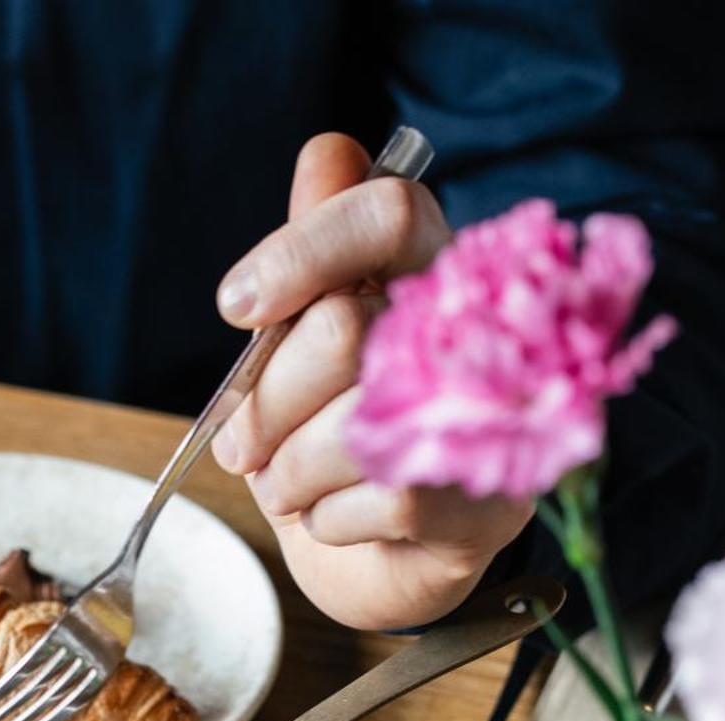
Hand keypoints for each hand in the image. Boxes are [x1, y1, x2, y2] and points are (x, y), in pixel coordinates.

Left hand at [212, 134, 532, 630]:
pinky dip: (324, 520)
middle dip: (267, 400)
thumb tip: (328, 155)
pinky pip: (370, 502)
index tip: (235, 307)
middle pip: (340, 331)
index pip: (387, 214)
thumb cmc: (342, 439)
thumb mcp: (313, 346)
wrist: (383, 561)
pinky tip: (336, 516)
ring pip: (347, 428)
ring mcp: (489, 426)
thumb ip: (319, 260)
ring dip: (287, 473)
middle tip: (243, 443)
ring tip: (287, 485)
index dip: (300, 251)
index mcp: (439, 272)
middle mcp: (481, 337)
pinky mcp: (481, 508)